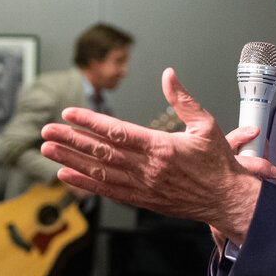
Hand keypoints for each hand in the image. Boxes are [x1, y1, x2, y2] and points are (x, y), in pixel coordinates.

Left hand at [40, 68, 275, 240]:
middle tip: (48, 130)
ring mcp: (143, 187)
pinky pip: (108, 191)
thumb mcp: (207, 124)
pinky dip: (85, 184)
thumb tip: (169, 75)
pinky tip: (66, 176)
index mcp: (161, 148)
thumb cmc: (218, 165)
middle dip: (71, 140)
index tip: (69, 113)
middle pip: (102, 152)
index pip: (117, 131)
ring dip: (71, 160)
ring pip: (99, 172)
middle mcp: (148, 169)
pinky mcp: (142, 200)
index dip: (90, 121)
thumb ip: (184, 99)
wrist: (227, 201)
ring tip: (49, 150)